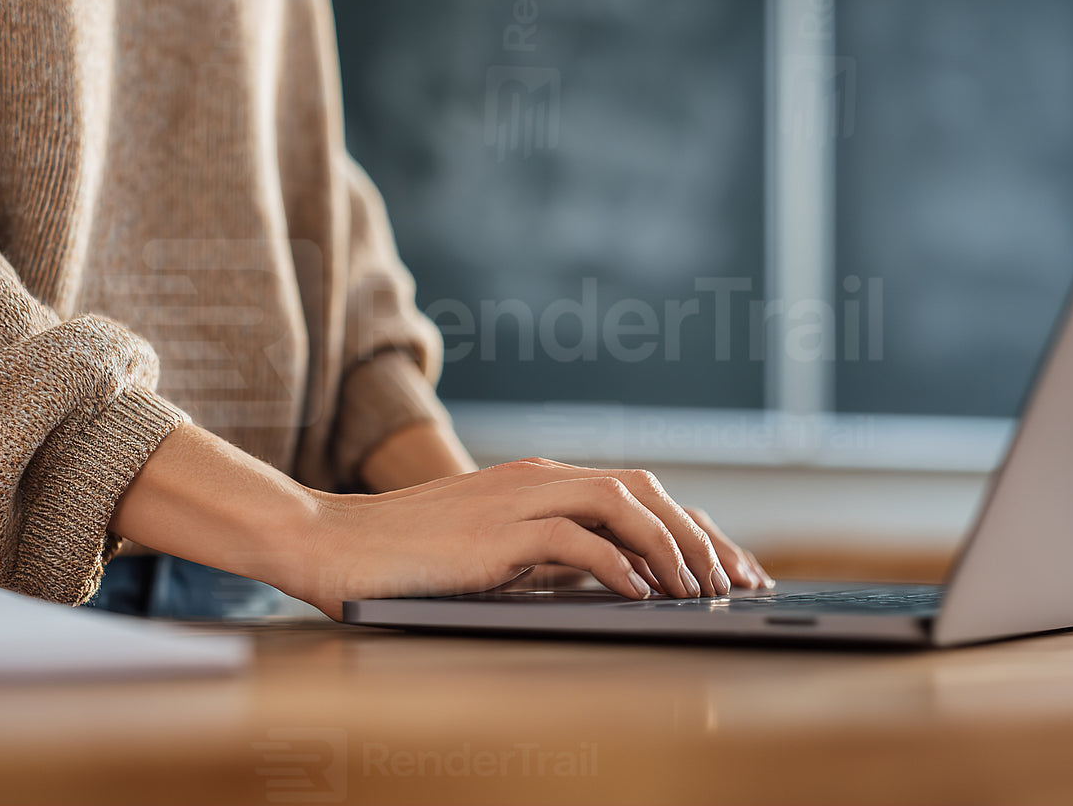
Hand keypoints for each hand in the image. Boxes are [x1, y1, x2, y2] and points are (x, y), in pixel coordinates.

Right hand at [290, 457, 763, 618]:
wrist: (334, 542)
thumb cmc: (407, 557)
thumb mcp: (494, 554)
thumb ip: (548, 557)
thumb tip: (613, 581)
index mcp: (541, 481)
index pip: (638, 493)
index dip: (692, 528)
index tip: (730, 566)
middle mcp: (540, 478)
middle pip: (646, 490)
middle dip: (702, 535)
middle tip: (739, 581)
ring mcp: (520, 498)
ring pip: (624, 504)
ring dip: (672, 547)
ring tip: (702, 591)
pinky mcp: (499, 530)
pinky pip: (578, 540)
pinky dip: (619, 566)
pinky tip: (643, 595)